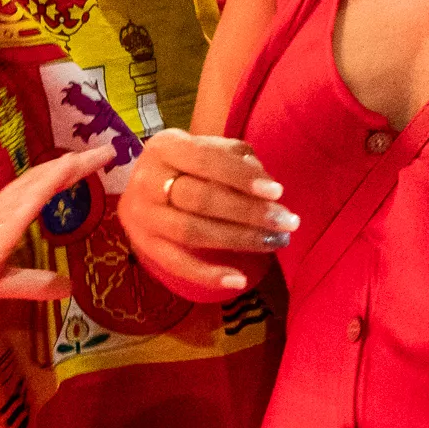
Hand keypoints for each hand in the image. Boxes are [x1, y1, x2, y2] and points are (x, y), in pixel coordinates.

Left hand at [0, 145, 111, 306]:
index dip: (71, 170)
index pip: (43, 187)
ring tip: (81, 162)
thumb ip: (30, 284)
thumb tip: (70, 287)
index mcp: (6, 222)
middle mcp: (0, 208)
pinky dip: (41, 178)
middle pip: (40, 176)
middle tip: (104, 152)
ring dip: (57, 167)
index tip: (99, 155)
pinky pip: (21, 187)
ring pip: (29, 179)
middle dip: (73, 162)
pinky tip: (44, 184)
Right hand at [120, 129, 290, 298]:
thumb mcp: (211, 149)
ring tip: (275, 243)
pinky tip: (239, 280)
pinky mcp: (142, 245)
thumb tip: (268, 189)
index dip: (242, 176)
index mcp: (166, 147)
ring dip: (238, 240)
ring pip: (191, 232)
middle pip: (201, 199)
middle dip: (249, 212)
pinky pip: (175, 264)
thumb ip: (239, 161)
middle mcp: (146, 180)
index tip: (278, 192)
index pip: (206, 159)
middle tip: (287, 222)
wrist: (145, 186)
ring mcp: (141, 215)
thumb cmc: (191, 165)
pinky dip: (208, 275)